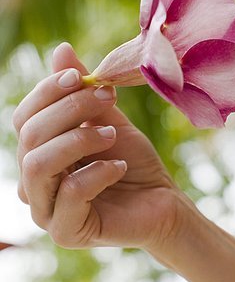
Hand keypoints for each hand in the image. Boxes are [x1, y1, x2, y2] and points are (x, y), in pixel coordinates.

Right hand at [13, 42, 188, 252]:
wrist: (163, 201)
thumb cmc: (133, 160)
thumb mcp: (108, 119)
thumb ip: (82, 91)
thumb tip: (61, 49)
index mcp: (39, 153)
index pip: (23, 117)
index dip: (47, 92)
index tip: (80, 77)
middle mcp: (33, 182)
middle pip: (29, 137)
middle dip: (69, 109)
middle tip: (106, 99)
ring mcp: (46, 210)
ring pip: (38, 165)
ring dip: (78, 140)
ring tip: (112, 135)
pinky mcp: (66, 232)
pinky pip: (69, 194)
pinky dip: (97, 173)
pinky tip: (119, 167)